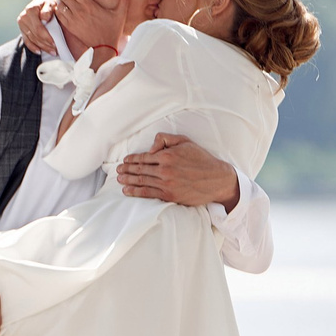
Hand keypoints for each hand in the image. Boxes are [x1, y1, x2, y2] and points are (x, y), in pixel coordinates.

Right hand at [15, 0, 60, 53]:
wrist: (45, 0)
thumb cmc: (51, 1)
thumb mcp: (52, 2)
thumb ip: (48, 9)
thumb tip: (44, 19)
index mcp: (31, 9)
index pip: (38, 28)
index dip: (47, 38)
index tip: (55, 44)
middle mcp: (24, 17)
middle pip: (35, 35)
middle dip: (45, 44)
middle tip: (55, 51)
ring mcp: (21, 23)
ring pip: (31, 39)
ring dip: (42, 47)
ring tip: (52, 52)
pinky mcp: (22, 28)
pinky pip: (26, 40)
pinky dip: (33, 47)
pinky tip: (40, 51)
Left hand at [54, 0, 135, 54]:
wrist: (104, 47)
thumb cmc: (112, 30)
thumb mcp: (120, 14)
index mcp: (89, 5)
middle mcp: (79, 11)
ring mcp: (73, 20)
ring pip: (61, 6)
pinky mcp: (71, 27)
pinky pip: (60, 16)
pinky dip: (58, 10)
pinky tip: (58, 6)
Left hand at [115, 133, 241, 208]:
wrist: (217, 179)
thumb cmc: (201, 159)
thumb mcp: (185, 142)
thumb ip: (165, 140)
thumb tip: (150, 147)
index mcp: (168, 155)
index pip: (144, 157)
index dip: (132, 160)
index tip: (124, 161)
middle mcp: (165, 169)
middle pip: (140, 170)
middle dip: (126, 170)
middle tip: (118, 171)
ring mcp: (167, 183)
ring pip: (141, 181)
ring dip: (128, 181)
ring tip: (119, 180)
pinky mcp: (170, 195)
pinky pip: (148, 193)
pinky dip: (136, 192)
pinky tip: (127, 191)